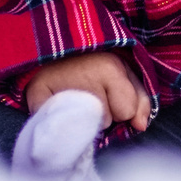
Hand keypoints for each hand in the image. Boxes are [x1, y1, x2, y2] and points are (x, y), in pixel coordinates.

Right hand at [23, 48, 150, 133]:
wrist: (50, 51)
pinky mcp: (38, 97)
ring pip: (87, 127)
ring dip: (83, 118)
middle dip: (103, 114)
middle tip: (89, 95)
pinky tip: (59, 108)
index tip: (107, 91)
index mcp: (110, 67)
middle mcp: (85, 75)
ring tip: (74, 97)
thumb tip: (141, 125)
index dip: (120, 107)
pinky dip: (61, 123)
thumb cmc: (91, 65)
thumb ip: (140, 99)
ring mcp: (62, 88)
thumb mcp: (123, 74)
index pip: (127, 111)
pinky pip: (62, 128)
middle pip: (107, 121)